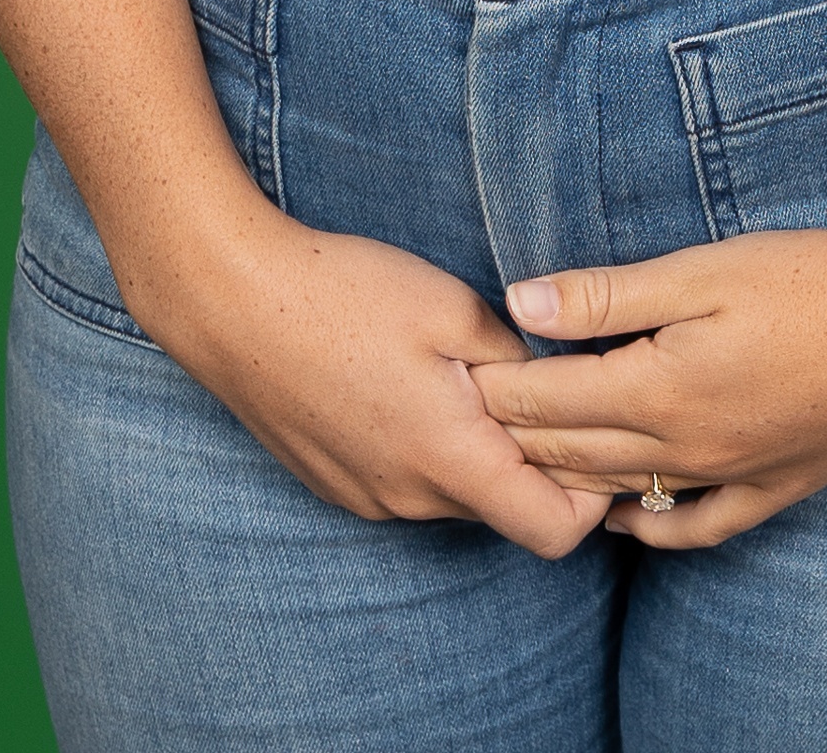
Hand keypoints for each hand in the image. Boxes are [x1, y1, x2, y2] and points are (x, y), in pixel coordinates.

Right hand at [135, 207, 612, 559]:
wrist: (232, 301)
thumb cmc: (346, 294)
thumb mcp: (453, 308)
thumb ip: (518, 359)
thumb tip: (560, 384)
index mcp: (450, 459)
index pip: (554, 531)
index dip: (591, 493)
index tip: (593, 431)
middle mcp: (409, 499)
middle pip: (504, 509)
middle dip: (532, 459)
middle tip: (533, 382)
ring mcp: (367, 498)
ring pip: (452, 494)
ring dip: (474, 451)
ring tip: (464, 373)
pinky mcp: (336, 484)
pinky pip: (405, 484)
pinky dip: (426, 449)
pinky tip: (408, 383)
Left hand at [471, 224, 826, 547]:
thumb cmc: (809, 281)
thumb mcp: (701, 271)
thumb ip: (606, 294)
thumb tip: (520, 302)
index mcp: (659, 390)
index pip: (550, 400)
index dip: (499, 387)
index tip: (458, 372)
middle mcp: (685, 449)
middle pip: (576, 450)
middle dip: (516, 433)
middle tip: (470, 415)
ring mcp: (730, 475)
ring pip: (625, 491)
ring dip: (568, 476)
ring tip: (523, 461)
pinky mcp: (773, 486)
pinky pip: (697, 525)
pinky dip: (653, 528)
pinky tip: (630, 521)